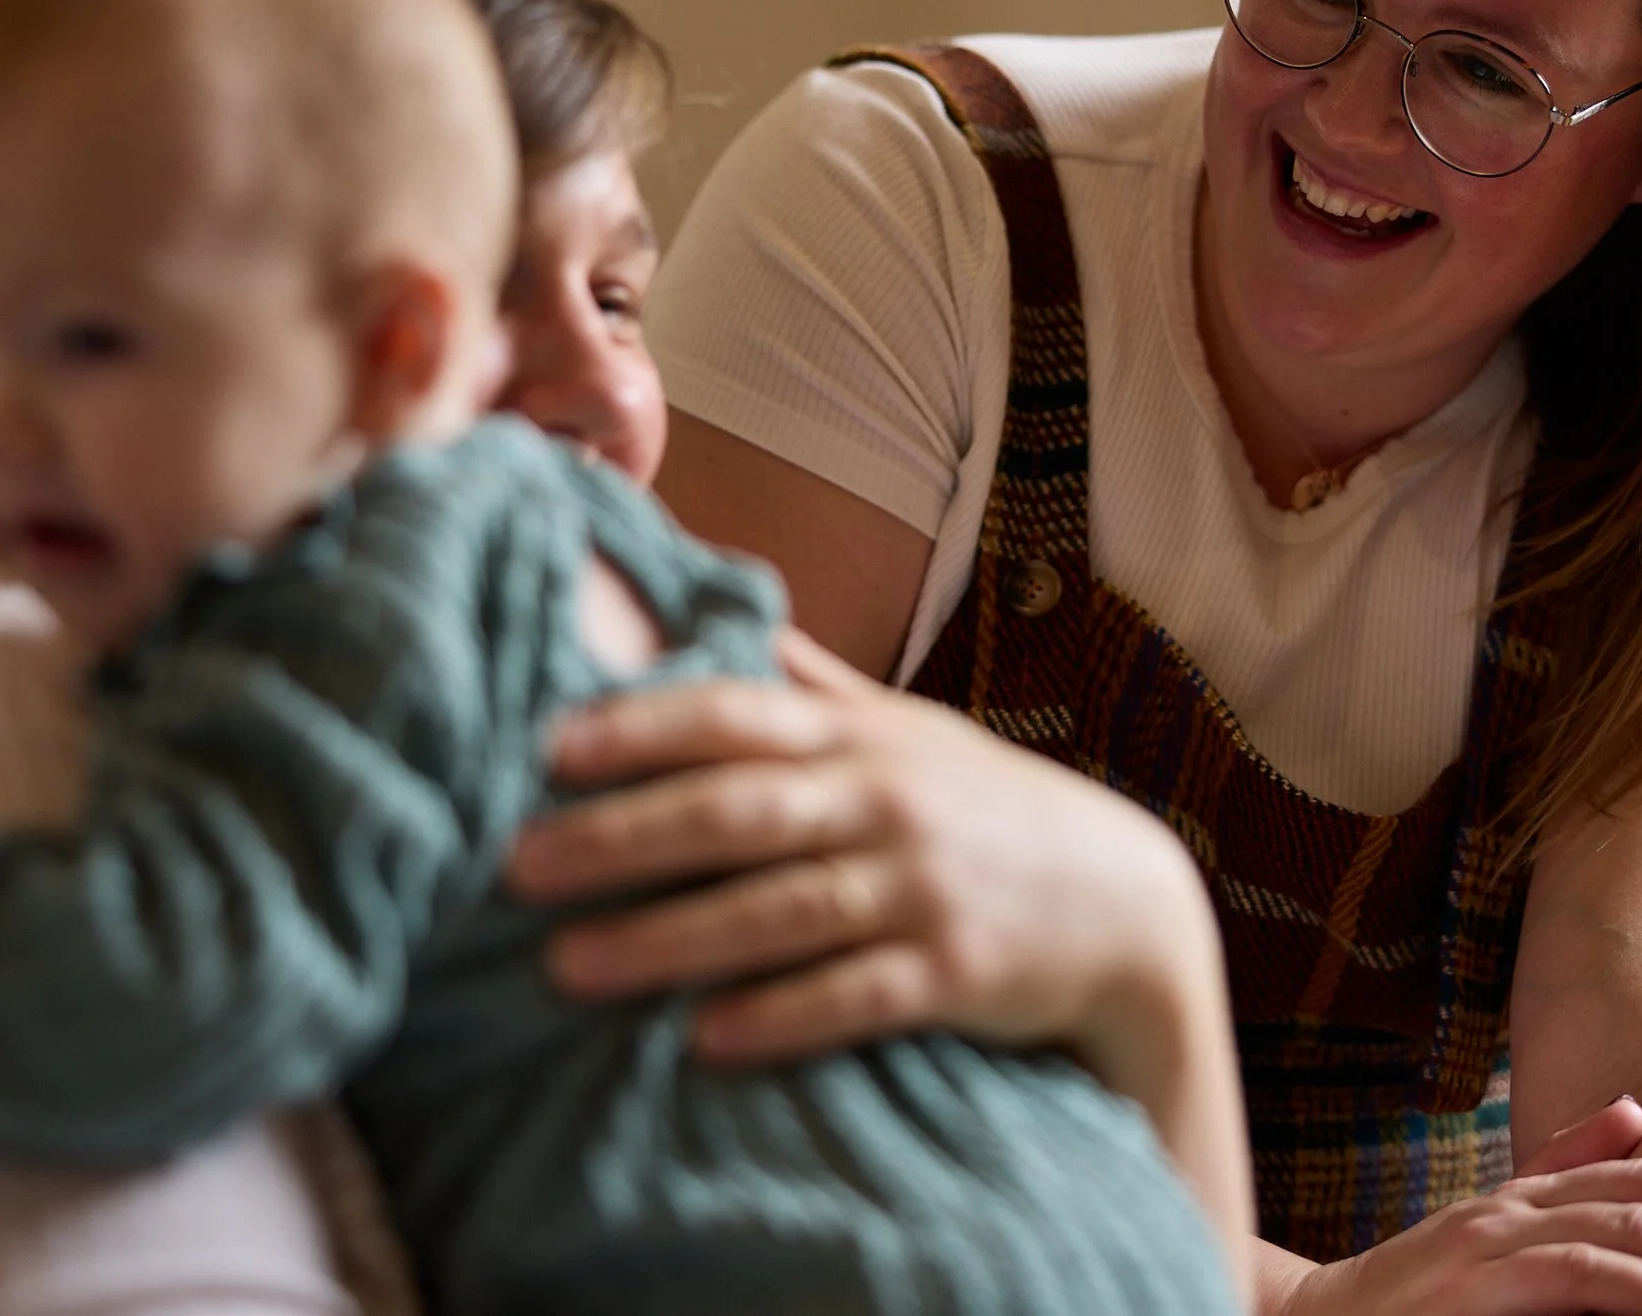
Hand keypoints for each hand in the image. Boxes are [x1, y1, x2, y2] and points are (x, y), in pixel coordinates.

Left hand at [509, 630, 1214, 1075]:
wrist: (1125, 904)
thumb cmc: (985, 808)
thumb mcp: (906, 732)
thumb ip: (807, 683)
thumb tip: (709, 600)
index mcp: (858, 736)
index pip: (734, 713)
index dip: (639, 725)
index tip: (545, 747)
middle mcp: (884, 799)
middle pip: (738, 810)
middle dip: (623, 836)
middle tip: (516, 866)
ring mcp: (922, 887)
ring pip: (781, 908)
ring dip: (672, 939)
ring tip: (569, 968)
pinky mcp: (957, 973)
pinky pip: (858, 996)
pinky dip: (782, 1016)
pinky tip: (705, 1040)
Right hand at [1256, 1097, 1641, 1315]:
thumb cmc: (1411, 1299)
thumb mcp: (1489, 1237)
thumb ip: (1558, 1174)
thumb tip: (1632, 1110)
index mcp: (1520, 1199)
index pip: (1633, 1174)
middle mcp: (1508, 1209)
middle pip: (1638, 1197)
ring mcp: (1489, 1243)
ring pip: (1618, 1235)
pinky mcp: (1479, 1283)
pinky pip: (1582, 1274)